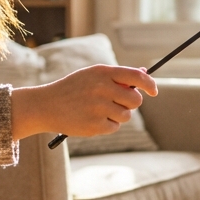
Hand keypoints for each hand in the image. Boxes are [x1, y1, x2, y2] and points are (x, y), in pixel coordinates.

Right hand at [11, 64, 157, 140]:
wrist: (45, 105)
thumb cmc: (72, 89)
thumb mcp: (91, 76)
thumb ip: (116, 77)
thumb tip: (144, 78)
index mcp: (102, 73)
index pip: (136, 76)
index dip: (149, 84)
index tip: (153, 91)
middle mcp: (102, 88)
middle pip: (135, 100)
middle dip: (131, 103)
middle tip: (119, 103)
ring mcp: (98, 107)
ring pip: (126, 116)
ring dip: (118, 115)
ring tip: (99, 111)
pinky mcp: (95, 125)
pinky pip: (114, 127)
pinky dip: (107, 126)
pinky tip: (92, 119)